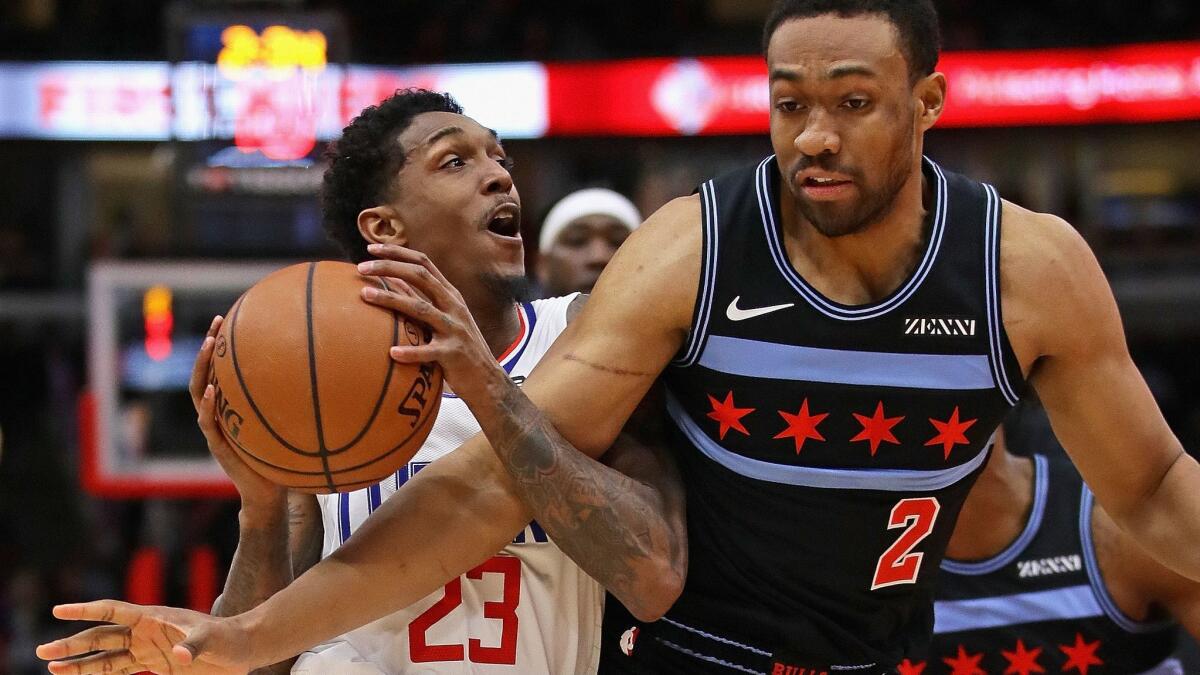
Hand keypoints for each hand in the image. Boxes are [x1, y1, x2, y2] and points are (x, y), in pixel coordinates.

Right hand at [37, 600, 253, 674]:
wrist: (241, 649)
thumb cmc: (227, 639)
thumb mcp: (212, 640)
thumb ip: (194, 646)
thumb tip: (180, 658)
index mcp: (154, 618)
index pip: (114, 611)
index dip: (87, 610)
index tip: (59, 610)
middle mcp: (146, 631)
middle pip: (102, 636)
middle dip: (72, 644)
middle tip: (43, 652)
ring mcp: (148, 648)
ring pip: (105, 655)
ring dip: (79, 662)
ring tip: (51, 667)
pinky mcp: (153, 664)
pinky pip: (119, 669)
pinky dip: (98, 672)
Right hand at [190, 316, 285, 519]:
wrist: (270, 494)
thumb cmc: (283, 458)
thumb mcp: (291, 425)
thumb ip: (299, 403)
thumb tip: (331, 374)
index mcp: (232, 407)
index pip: (222, 370)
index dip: (222, 345)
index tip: (229, 318)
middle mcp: (220, 414)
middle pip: (205, 373)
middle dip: (207, 347)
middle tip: (216, 322)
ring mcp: (215, 429)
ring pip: (198, 394)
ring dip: (201, 368)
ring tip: (208, 346)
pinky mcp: (218, 446)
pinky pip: (208, 423)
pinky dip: (207, 406)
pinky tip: (213, 391)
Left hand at [356, 243, 507, 402]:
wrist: (487, 379)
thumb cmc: (458, 347)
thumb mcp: (444, 318)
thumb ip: (422, 299)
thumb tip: (390, 282)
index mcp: (450, 294)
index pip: (423, 263)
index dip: (397, 252)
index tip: (371, 248)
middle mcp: (453, 306)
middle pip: (420, 276)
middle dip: (389, 267)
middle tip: (361, 267)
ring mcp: (454, 328)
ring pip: (421, 309)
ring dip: (391, 300)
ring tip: (365, 295)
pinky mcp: (453, 353)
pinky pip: (429, 351)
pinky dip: (410, 351)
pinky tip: (392, 352)